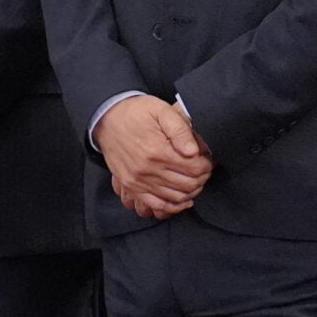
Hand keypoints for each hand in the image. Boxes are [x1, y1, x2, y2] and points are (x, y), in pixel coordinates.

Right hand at [96, 95, 211, 218]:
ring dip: (191, 192)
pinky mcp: (132, 186)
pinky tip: (183, 200)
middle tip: (205, 170)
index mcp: (157, 150)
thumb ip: (180, 129)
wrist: (108, 119)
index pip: (194, 168)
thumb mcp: (161, 110)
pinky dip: (173, 206)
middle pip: (187, 185)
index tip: (208, 160)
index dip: (207, 166)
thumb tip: (194, 151)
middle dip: (202, 178)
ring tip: (196, 180)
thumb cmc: (137, 113)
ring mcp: (138, 181)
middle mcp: (147, 169)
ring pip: (175, 197)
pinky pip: (156, 205)